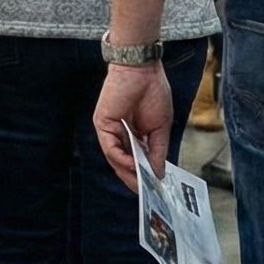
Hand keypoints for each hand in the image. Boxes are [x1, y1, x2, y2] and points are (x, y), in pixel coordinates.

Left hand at [95, 62, 172, 190]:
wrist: (143, 71)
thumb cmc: (154, 93)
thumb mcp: (161, 128)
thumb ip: (158, 151)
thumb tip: (160, 173)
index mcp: (135, 135)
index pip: (137, 161)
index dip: (144, 175)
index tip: (153, 189)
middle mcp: (121, 136)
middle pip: (124, 164)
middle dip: (135, 179)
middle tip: (145, 192)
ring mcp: (111, 131)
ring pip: (116, 159)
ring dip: (128, 172)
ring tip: (141, 182)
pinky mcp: (103, 125)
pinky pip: (110, 148)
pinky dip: (121, 158)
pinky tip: (133, 165)